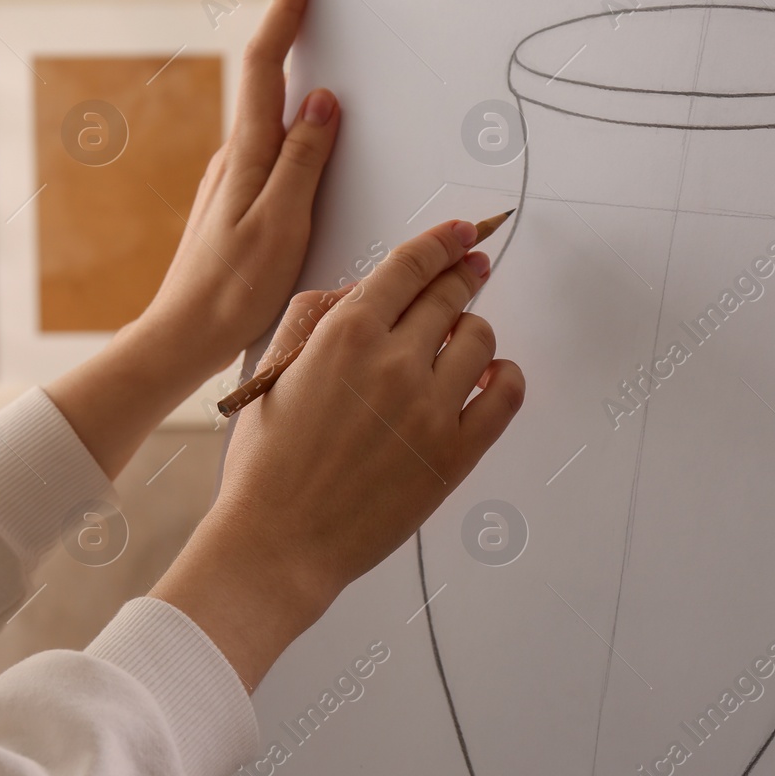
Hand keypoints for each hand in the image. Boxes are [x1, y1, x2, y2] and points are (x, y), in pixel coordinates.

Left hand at [143, 0, 339, 379]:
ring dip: (290, 78)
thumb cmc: (233, 291)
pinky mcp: (237, 205)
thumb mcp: (281, 224)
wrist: (183, 339)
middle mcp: (234, 160)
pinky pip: (271, 149)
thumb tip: (322, 100)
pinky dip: (292, 126)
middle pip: (265, 81)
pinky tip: (307, 134)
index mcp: (247, 157)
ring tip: (315, 45)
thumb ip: (303, 161)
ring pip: (268, 116)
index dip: (284, 14)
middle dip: (288, 32)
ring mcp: (233, 182)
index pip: (267, 67)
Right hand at [150, 220, 525, 689]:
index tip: (462, 234)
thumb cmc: (267, 462)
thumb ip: (316, 316)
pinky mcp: (455, 453)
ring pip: (481, 339)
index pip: (410, 266)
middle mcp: (394, 363)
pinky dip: (506, 377)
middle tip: (471, 271)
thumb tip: (363, 291)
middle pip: (450, 296)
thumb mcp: (273, 369)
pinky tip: (492, 377)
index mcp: (345, 334)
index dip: (443, 242)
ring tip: (460, 342)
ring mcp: (431, 408)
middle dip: (463, 276)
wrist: (280, 541)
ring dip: (473, 330)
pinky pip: (507, 396)